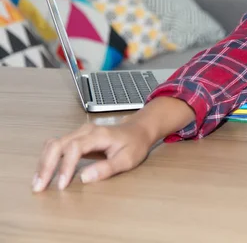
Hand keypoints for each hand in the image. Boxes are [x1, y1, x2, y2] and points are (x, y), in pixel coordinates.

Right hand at [32, 121, 152, 191]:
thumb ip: (107, 168)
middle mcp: (85, 131)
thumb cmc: (134, 145)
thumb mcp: (128, 159)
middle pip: (58, 144)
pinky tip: (44, 173)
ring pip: (53, 144)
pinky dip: (47, 159)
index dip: (66, 166)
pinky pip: (56, 146)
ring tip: (38, 183)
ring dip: (44, 163)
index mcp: (99, 135)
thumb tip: (84, 177)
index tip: (62, 185)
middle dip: (47, 165)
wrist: (138, 131)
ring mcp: (79, 133)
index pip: (75, 147)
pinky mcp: (76, 138)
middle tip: (39, 186)